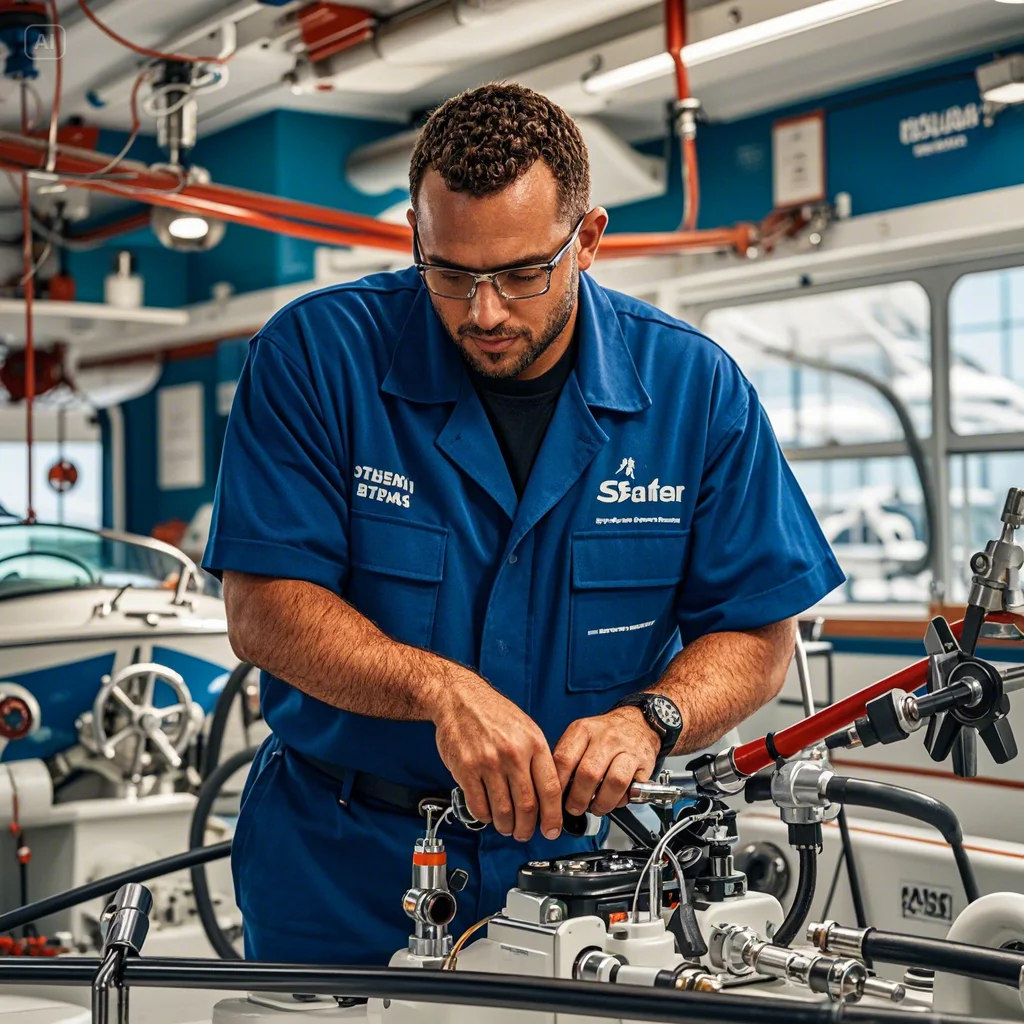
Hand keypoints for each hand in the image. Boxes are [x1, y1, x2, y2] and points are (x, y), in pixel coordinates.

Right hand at [431, 673, 562, 841]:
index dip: (553, 816)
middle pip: (527, 806)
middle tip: (524, 833)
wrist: (460, 698)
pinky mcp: (465, 769)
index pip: (550, 789)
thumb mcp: (527, 728)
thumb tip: (548, 793)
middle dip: (527, 828)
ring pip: (502, 811)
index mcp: (533, 744)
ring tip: (506, 827)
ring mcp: (488, 762)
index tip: (552, 830)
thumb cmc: (494, 713)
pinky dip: (485, 817)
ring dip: (506, 826)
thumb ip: (538, 759)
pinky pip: (478, 805)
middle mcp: (512, 754)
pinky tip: (488, 814)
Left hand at [554, 708, 660, 817]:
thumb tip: (554, 786)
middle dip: (578, 798)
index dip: (558, 784)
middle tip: (574, 807)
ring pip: (614, 782)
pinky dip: (622, 800)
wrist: (637, 722)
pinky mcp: (643, 763)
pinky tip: (615, 800)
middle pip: (588, 773)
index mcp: (584, 730)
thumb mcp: (581, 734)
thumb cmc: (605, 733)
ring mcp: (626, 749)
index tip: (554, 798)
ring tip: (595, 808)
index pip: (564, 759)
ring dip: (602, 803)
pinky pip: (632, 787)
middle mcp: (605, 738)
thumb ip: (568, 756)